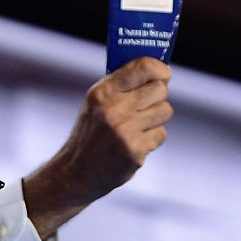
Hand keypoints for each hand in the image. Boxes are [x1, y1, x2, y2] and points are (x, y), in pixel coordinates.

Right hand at [23, 57, 172, 238]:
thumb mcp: (95, 104)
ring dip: (156, 118)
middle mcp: (112, 109)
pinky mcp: (134, 151)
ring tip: (139, 126)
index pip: (143, 67)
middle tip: (147, 104)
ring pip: (165, 111)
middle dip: (158, 96)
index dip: (160, 68)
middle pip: (159, 89)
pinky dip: (152, 139)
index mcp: (101, 92)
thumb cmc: (90, 134)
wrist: (75, 172)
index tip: (164, 75)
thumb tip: (156, 71)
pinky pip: (160, 134)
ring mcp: (124, 131)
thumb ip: (120, 86)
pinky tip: (135, 143)